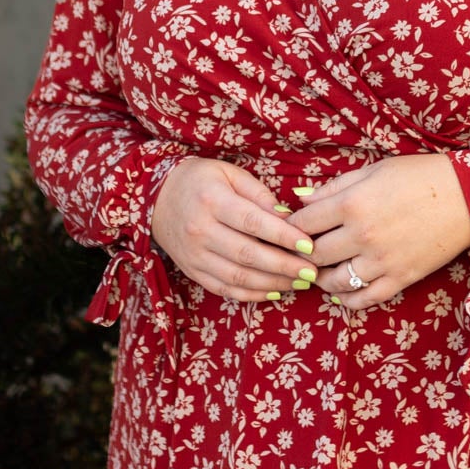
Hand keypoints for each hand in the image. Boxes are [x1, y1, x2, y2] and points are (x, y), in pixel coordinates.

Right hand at [150, 157, 320, 301]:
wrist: (157, 198)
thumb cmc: (201, 181)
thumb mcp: (229, 174)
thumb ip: (260, 195)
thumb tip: (290, 218)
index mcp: (211, 201)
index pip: (253, 222)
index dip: (283, 236)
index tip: (309, 245)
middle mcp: (200, 230)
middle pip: (247, 254)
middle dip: (284, 266)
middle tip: (312, 272)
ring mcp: (194, 255)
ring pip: (238, 277)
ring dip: (273, 284)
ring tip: (300, 283)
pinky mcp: (192, 271)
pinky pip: (225, 289)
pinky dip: (252, 294)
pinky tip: (275, 291)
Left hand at [285, 154, 469, 311]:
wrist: (467, 196)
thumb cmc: (419, 176)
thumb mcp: (373, 171)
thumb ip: (334, 187)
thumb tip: (300, 198)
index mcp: (352, 203)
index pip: (304, 223)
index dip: (291, 226)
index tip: (289, 228)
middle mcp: (363, 235)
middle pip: (314, 255)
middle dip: (301, 255)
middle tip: (299, 254)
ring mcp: (382, 261)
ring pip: (334, 282)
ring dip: (320, 280)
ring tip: (318, 273)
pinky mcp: (401, 278)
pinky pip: (365, 298)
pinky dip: (347, 300)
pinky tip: (340, 293)